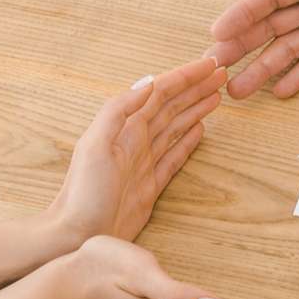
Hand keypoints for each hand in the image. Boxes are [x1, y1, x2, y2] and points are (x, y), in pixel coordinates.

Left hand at [45, 58, 225, 246]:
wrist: (76, 234)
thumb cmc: (83, 192)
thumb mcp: (95, 145)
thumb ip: (118, 111)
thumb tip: (148, 83)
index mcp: (125, 127)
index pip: (161, 93)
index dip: (186, 77)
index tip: (210, 64)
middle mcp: (136, 140)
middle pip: (173, 106)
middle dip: (196, 88)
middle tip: (222, 74)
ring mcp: (145, 162)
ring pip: (176, 127)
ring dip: (195, 109)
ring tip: (216, 96)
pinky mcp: (151, 185)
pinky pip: (175, 156)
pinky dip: (188, 140)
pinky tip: (200, 129)